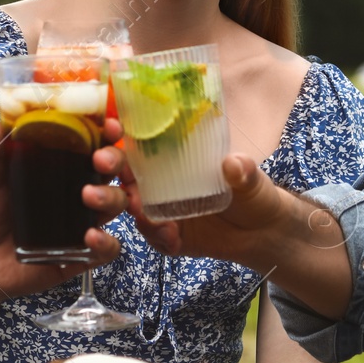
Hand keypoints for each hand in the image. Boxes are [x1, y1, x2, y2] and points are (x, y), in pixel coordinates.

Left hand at [0, 112, 124, 300]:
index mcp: (60, 168)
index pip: (93, 144)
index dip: (107, 133)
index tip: (107, 124)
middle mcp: (76, 193)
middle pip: (112, 171)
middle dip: (115, 160)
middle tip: (100, 160)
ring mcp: (81, 224)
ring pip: (115, 205)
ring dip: (110, 197)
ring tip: (88, 196)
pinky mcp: (79, 255)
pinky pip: (106, 249)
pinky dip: (105, 243)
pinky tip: (89, 236)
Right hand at [97, 148, 313, 265]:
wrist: (263, 233)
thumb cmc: (251, 192)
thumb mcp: (250, 177)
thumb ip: (242, 171)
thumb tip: (234, 163)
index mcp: (169, 157)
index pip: (137, 139)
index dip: (118, 131)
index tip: (109, 125)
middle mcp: (158, 182)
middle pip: (123, 171)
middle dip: (107, 167)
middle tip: (101, 164)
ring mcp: (160, 211)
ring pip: (130, 205)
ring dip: (122, 203)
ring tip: (132, 205)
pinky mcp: (169, 237)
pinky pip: (155, 237)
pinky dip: (158, 235)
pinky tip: (167, 234)